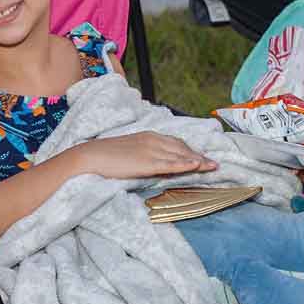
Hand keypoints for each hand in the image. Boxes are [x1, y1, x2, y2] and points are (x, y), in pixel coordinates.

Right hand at [79, 131, 216, 180]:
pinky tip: (197, 165)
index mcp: (149, 136)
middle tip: (214, 164)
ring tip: (213, 167)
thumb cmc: (106, 156)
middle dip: (200, 156)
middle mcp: (153, 140)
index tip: (202, 158)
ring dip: (199, 161)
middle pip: (182, 148)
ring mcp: (151, 151)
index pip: (176, 143)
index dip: (191, 151)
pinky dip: (186, 164)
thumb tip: (154, 162)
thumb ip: (144, 154)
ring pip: (181, 155)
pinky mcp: (147, 162)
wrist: (89, 156)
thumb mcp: (129, 151)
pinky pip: (171, 163)